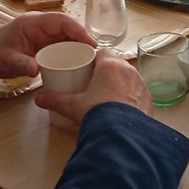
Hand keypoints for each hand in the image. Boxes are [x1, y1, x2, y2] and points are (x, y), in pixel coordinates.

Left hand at [0, 12, 93, 79]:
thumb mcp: (6, 60)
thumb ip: (21, 64)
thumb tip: (36, 70)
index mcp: (33, 22)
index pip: (61, 20)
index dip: (78, 30)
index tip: (90, 43)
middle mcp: (42, 25)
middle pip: (69, 26)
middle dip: (83, 38)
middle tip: (95, 54)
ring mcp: (44, 33)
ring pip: (68, 35)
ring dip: (80, 45)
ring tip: (92, 59)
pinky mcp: (45, 43)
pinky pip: (63, 43)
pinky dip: (73, 50)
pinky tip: (80, 61)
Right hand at [35, 49, 149, 124]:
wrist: (122, 136)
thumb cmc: (98, 115)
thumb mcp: (72, 106)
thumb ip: (54, 99)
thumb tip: (39, 98)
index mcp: (109, 66)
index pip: (103, 52)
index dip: (95, 59)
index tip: (88, 68)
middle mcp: (129, 70)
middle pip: (117, 64)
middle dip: (107, 71)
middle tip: (96, 84)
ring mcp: (141, 84)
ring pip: (129, 77)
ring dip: (121, 83)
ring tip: (110, 97)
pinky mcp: (149, 99)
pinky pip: (139, 92)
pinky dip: (131, 97)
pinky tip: (123, 108)